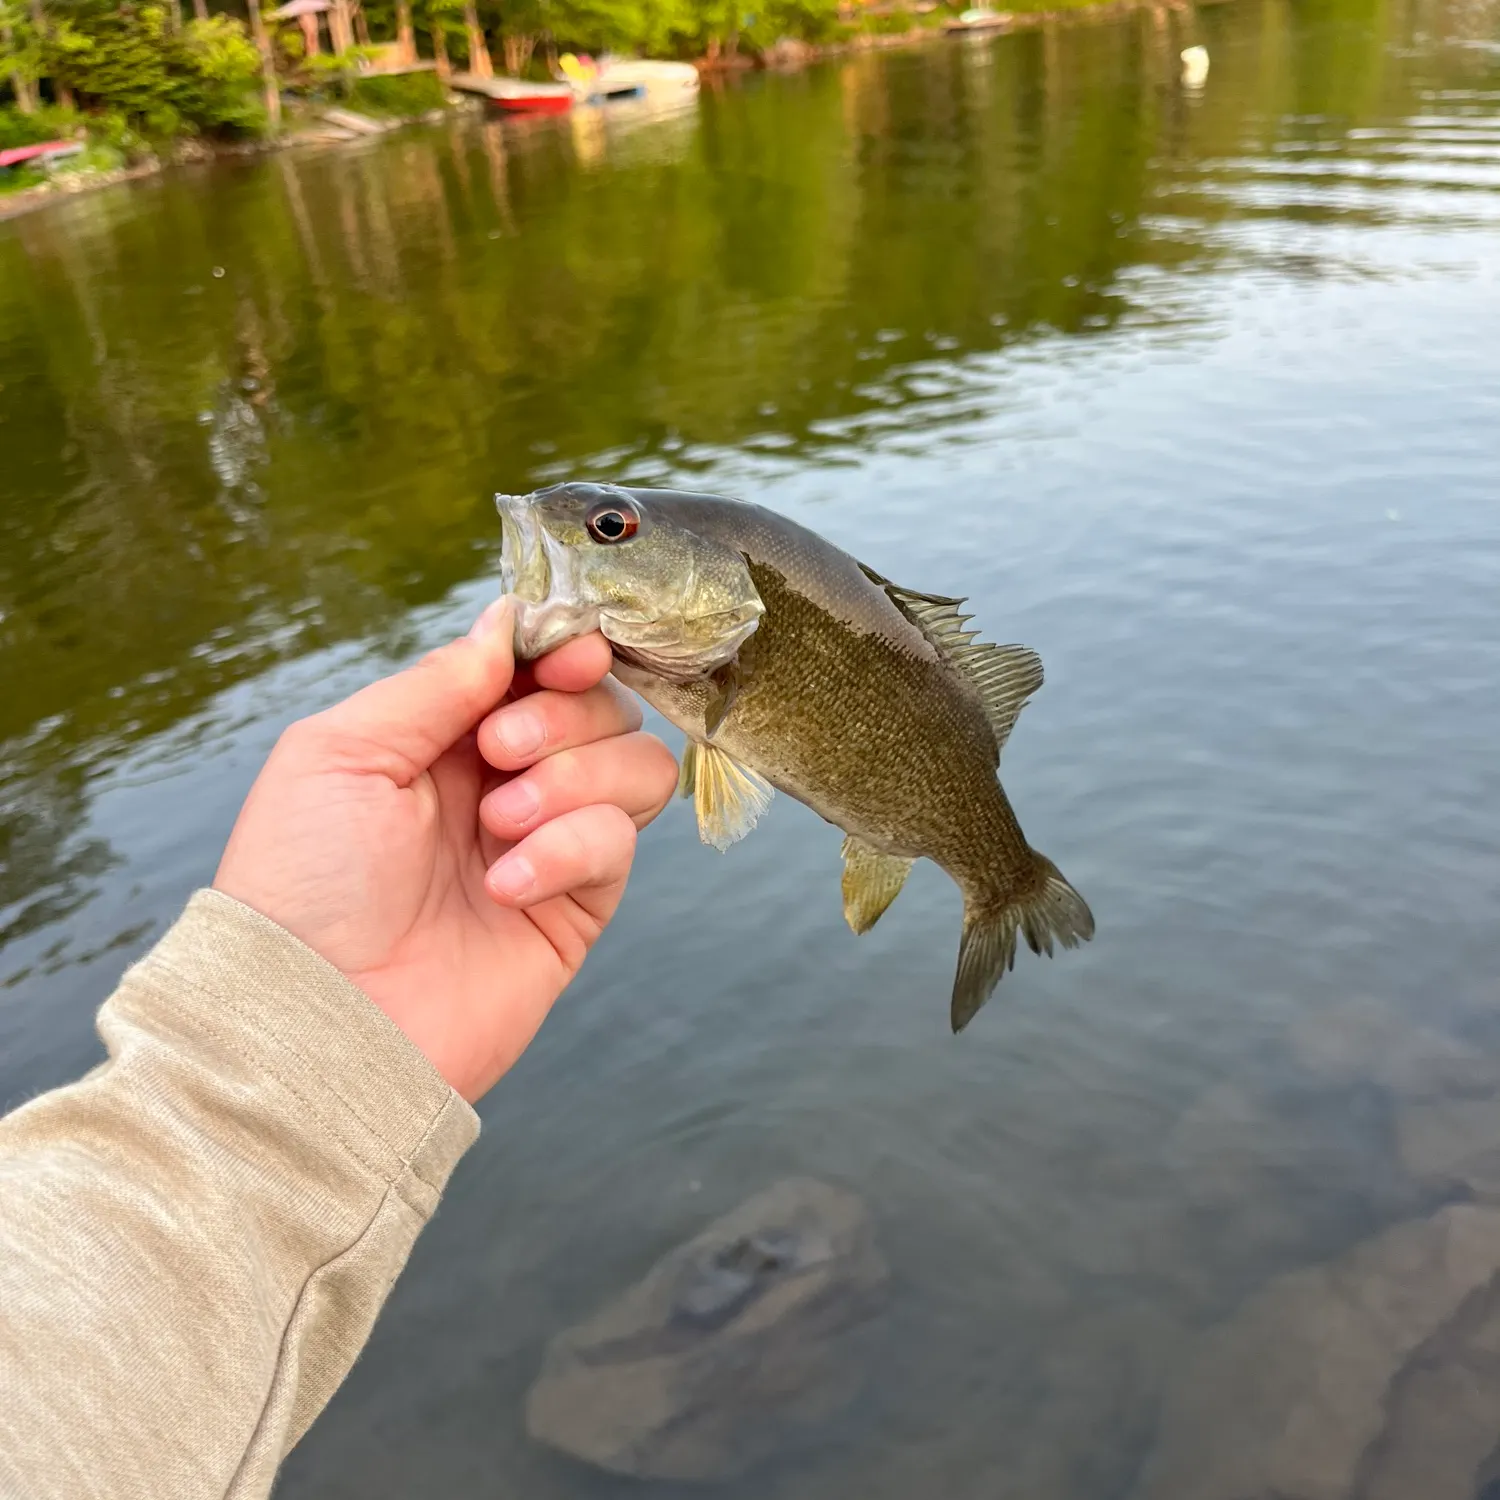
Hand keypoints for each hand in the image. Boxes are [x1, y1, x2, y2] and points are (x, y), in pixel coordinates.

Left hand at [213, 599, 678, 1101]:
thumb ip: (435, 681)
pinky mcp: (578, 905)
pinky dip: (569, 850)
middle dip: (561, 716)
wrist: (323, 1019)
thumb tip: (507, 623)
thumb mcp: (341, 751)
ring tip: (502, 824)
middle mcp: (503, 782)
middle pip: (600, 706)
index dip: (564, 651)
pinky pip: (618, 841)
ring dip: (574, 778)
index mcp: (442, 736)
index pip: (538, 667)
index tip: (567, 655)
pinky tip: (506, 886)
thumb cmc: (305, 884)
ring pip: (635, 765)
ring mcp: (547, 842)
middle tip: (497, 755)